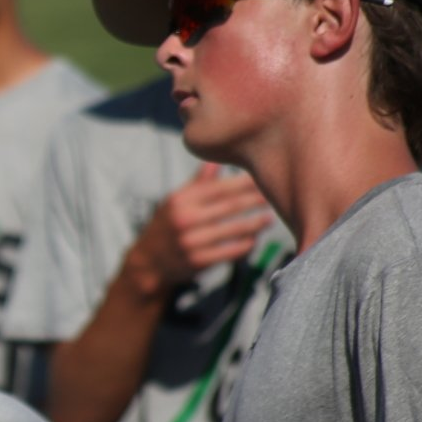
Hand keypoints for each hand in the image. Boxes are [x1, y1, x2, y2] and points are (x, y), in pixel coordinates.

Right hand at [125, 163, 271, 296]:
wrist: (149, 262)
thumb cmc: (167, 226)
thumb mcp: (174, 201)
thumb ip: (197, 183)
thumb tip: (215, 159)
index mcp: (180, 200)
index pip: (219, 188)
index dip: (243, 183)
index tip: (262, 177)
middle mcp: (184, 219)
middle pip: (229, 207)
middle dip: (254, 201)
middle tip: (272, 196)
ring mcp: (191, 242)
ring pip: (233, 230)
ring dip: (254, 224)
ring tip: (268, 219)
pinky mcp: (198, 262)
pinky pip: (229, 251)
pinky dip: (244, 245)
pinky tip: (254, 240)